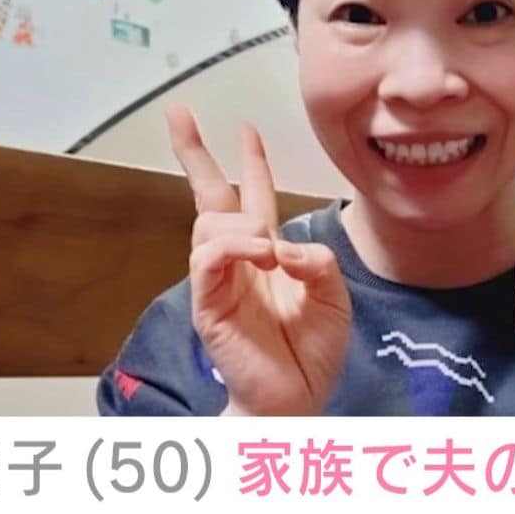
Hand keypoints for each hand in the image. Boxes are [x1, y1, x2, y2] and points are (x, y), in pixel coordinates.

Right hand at [167, 104, 351, 414]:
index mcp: (269, 255)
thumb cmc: (314, 352)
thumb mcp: (335, 297)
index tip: (245, 127)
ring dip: (239, 222)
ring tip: (264, 245)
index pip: (255, 197)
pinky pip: (207, 259)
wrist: (299, 400)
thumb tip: (283, 245)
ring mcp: (219, 281)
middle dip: (194, 152)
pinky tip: (257, 254)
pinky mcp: (208, 304)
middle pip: (210, 196)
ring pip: (209, 223)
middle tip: (179, 113)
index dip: (251, 162)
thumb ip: (318, 262)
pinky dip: (232, 247)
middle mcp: (240, 262)